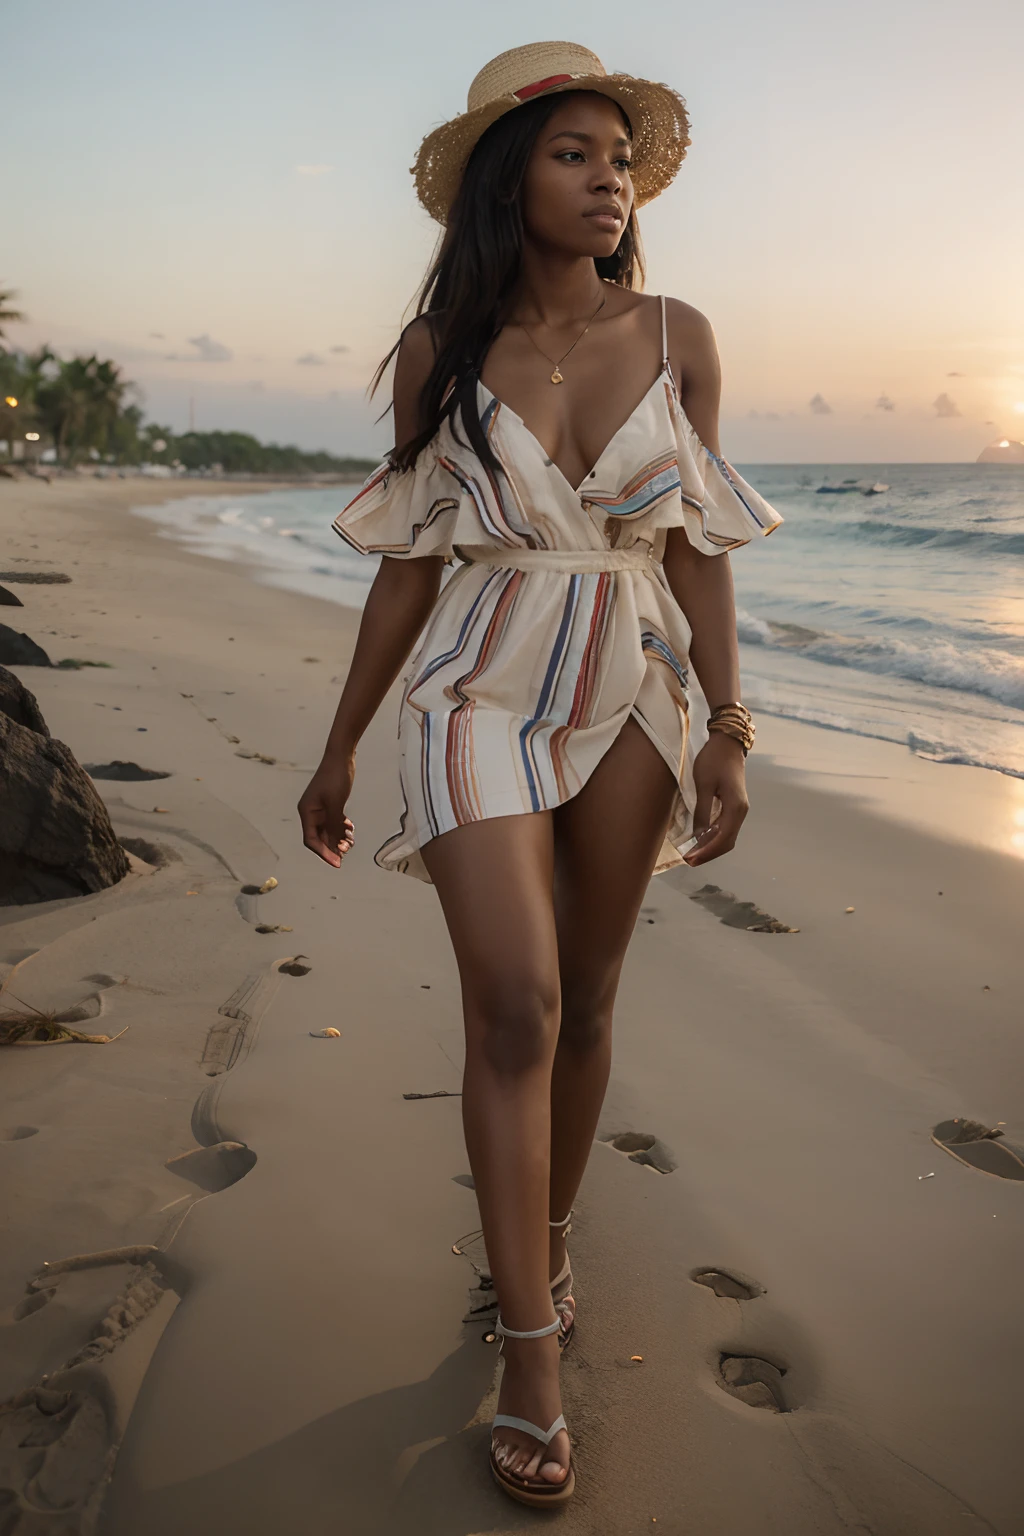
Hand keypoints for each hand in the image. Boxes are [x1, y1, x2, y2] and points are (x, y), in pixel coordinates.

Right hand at [298, 753, 355, 867]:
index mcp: (307, 812)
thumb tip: (335, 845)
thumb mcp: (335, 804)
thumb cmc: (335, 777)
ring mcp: (321, 808)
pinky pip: (334, 822)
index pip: (311, 840)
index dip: (323, 853)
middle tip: (347, 852)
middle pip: (320, 838)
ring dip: (339, 838)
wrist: (341, 757)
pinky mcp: (330, 804)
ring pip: (328, 831)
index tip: (337, 862)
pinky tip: (350, 830)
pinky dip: (342, 828)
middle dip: (333, 846)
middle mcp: (311, 812)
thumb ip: (334, 825)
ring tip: (351, 842)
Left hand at [683, 733, 747, 866]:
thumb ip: (702, 811)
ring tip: (693, 854)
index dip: (707, 851)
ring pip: (727, 836)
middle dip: (709, 853)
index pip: (723, 838)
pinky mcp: (734, 805)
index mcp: (735, 807)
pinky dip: (714, 837)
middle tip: (689, 860)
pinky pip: (726, 828)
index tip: (691, 859)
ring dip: (711, 847)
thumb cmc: (713, 760)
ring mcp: (739, 809)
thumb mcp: (704, 785)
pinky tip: (701, 840)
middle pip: (727, 841)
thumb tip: (698, 835)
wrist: (727, 743)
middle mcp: (741, 811)